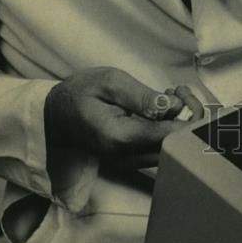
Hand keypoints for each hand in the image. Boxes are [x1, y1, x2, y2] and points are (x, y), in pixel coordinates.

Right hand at [44, 67, 203, 168]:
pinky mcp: (131, 157)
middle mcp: (127, 156)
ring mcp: (129, 160)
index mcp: (121, 137)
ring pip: (170, 150)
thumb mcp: (109, 82)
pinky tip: (163, 106)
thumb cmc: (80, 93)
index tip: (183, 93)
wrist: (54, 115)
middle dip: (187, 118)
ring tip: (170, 93)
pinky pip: (159, 148)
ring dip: (179, 122)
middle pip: (175, 147)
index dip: (187, 116)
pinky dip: (169, 128)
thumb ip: (142, 96)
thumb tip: (173, 106)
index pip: (169, 136)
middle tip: (178, 90)